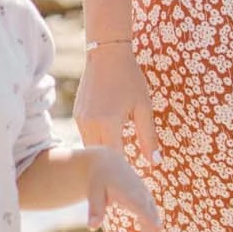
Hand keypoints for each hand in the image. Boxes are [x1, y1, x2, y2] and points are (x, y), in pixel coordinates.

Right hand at [75, 41, 159, 163]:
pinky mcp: (77, 115)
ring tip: (119, 160)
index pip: (116, 158)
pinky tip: (110, 141)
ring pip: (91, 148)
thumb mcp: (143, 108)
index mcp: (108, 122)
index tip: (136, 177)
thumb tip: (155, 163)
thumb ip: (148, 137)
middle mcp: (90, 123)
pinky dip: (98, 142)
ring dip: (104, 154)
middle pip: (100, 157)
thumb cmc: (130, 79)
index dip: (126, 169)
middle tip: (128, 174)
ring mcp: (80, 119)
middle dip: (114, 165)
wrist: (106, 54)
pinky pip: (86, 136)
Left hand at [87, 146, 163, 231]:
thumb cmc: (98, 179)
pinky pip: (152, 219)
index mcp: (130, 193)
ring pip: (154, 221)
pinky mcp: (146, 201)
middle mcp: (142, 195)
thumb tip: (91, 227)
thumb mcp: (93, 192)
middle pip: (152, 219)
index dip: (150, 219)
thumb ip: (94, 209)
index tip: (156, 231)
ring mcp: (146, 198)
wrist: (107, 163)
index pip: (143, 208)